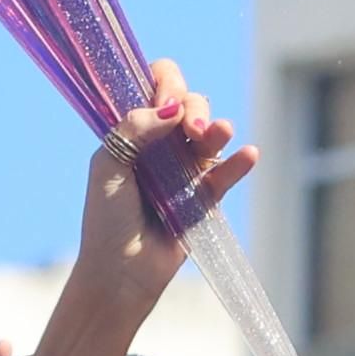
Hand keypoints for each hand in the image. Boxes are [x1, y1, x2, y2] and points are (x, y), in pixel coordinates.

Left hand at [61, 61, 251, 337]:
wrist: (120, 271)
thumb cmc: (106, 219)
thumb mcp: (108, 165)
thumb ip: (135, 129)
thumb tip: (172, 109)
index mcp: (132, 131)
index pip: (155, 86)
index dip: (164, 84)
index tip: (164, 104)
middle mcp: (160, 144)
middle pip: (189, 102)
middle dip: (193, 106)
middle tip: (188, 128)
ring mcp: (184, 169)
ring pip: (210, 133)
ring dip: (216, 127)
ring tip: (218, 132)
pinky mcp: (204, 196)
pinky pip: (227, 172)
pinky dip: (239, 162)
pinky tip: (248, 154)